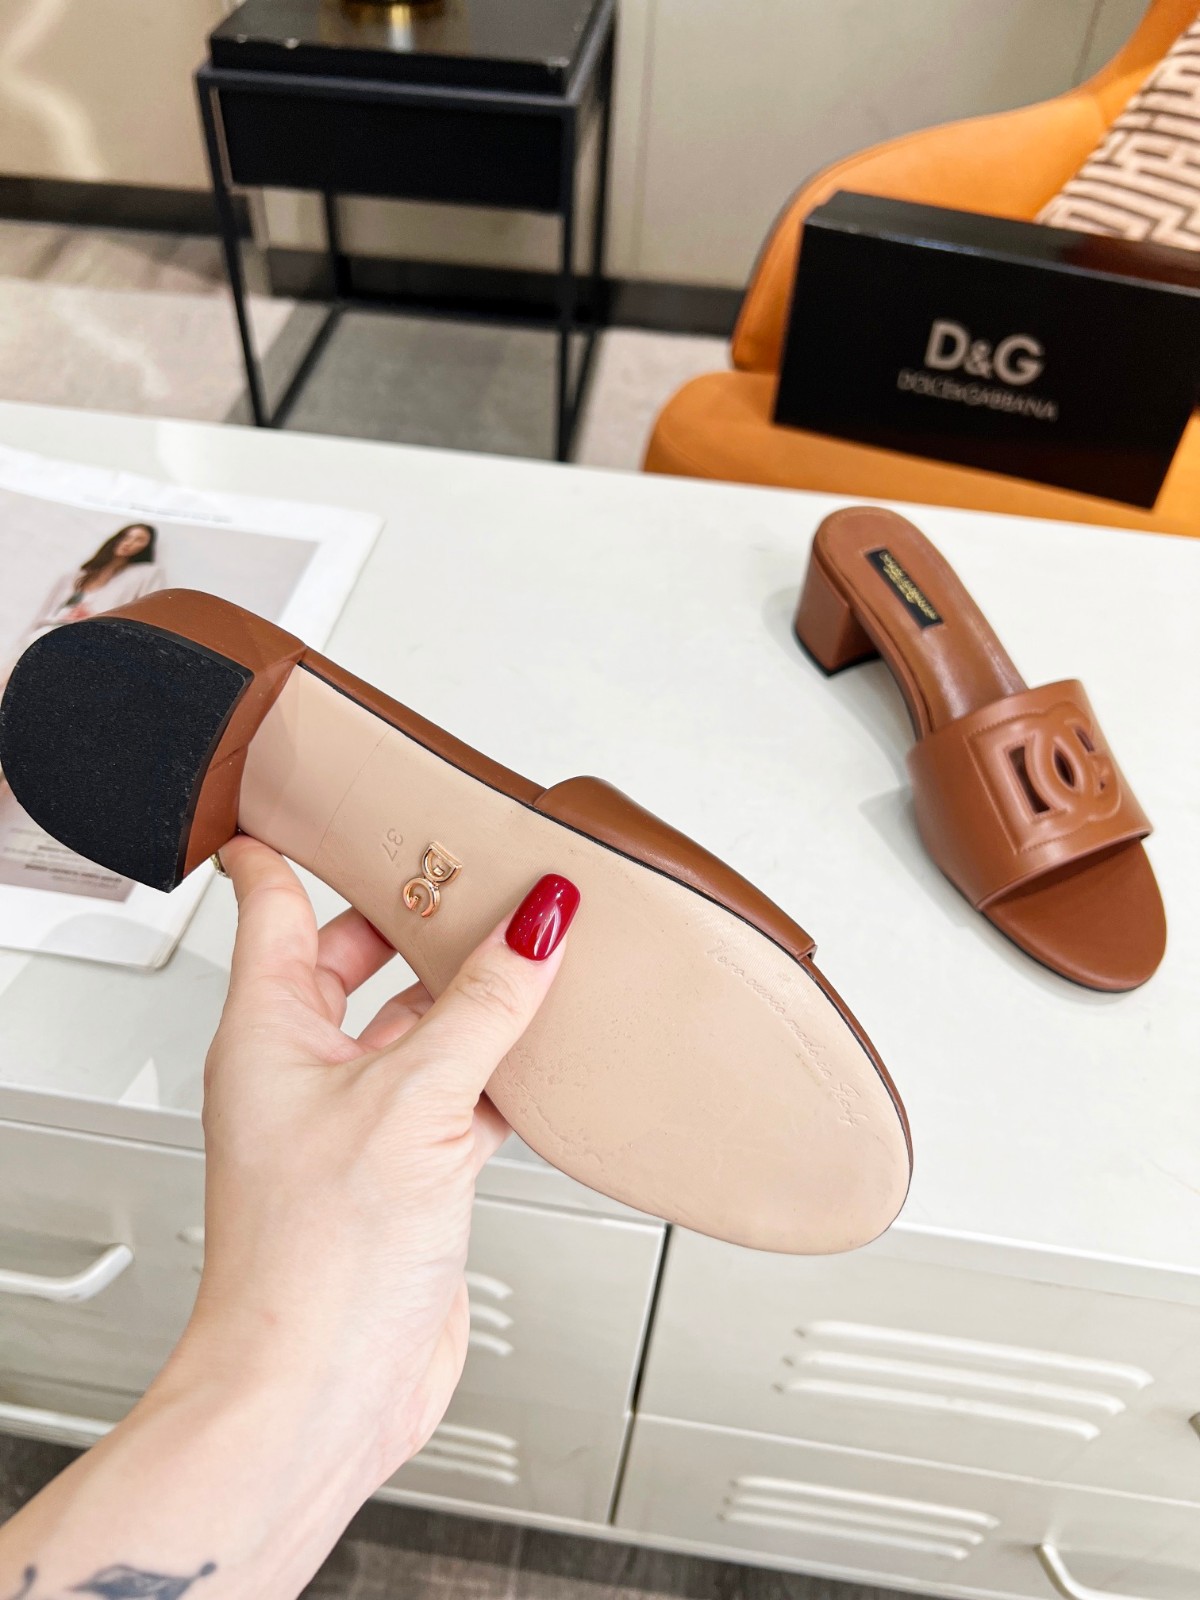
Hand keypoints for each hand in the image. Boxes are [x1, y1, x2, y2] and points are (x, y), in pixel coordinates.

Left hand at [175, 836, 577, 1495]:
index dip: (298, 845)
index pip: (269, 904)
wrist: (321, 1394)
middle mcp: (307, 1071)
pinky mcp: (410, 1172)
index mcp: (267, 1032)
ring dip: (474, 999)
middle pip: (356, 960)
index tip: (335, 797)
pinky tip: (549, 1056)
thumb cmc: (311, 1266)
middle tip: (475, 874)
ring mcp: (361, 1123)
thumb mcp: (412, 1102)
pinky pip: (462, 1093)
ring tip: (531, 952)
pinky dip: (505, 1071)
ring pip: (421, 1028)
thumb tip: (537, 922)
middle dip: (416, 921)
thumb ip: (484, 1006)